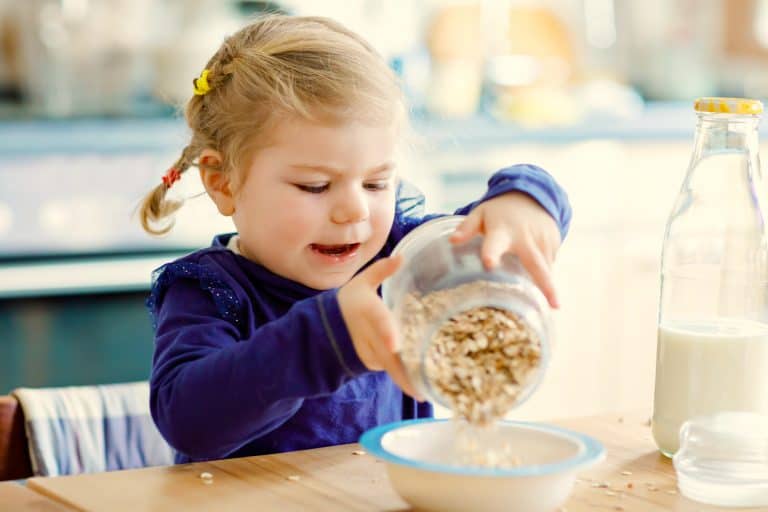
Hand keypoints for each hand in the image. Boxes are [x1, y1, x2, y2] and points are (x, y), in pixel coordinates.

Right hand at [338, 254, 420, 398]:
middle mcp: (367, 335)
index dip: (386, 333)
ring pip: (389, 367)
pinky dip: (403, 377)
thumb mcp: (361, 283)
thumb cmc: (347, 301)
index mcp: (367, 311)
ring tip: (425, 390)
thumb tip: (402, 256)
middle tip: (422, 387)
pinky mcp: (370, 362)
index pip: (378, 322)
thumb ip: (381, 271)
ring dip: (406, 380)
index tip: (394, 345)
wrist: (323, 327)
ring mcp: (367, 352)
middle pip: (387, 354)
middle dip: (403, 372)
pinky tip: (420, 384)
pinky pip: (389, 370)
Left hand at [449, 192, 561, 307]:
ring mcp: (542, 241)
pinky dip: (545, 274)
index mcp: (501, 232)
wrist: (531, 196)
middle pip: (536, 264)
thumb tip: (452, 241)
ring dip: (547, 286)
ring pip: (546, 269)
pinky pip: (550, 265)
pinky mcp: (554, 243)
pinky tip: (539, 276)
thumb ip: (467, 228)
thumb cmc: (499, 212)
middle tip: (555, 305)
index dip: (492, 253)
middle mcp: (525, 238)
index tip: (489, 264)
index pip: (495, 243)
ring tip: (552, 303)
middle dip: (546, 284)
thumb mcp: (480, 214)